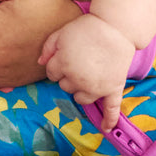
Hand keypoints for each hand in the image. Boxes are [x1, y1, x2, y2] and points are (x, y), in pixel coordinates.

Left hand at [39, 12, 134, 130]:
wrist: (115, 27)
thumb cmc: (86, 28)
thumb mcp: (61, 32)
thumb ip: (48, 47)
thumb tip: (39, 63)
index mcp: (63, 64)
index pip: (51, 74)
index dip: (56, 64)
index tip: (64, 56)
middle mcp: (78, 79)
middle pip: (65, 87)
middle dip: (68, 76)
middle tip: (78, 61)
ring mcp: (96, 87)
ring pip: (81, 99)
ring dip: (81, 91)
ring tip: (87, 76)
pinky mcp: (113, 89)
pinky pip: (111, 109)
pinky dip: (109, 120)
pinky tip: (106, 128)